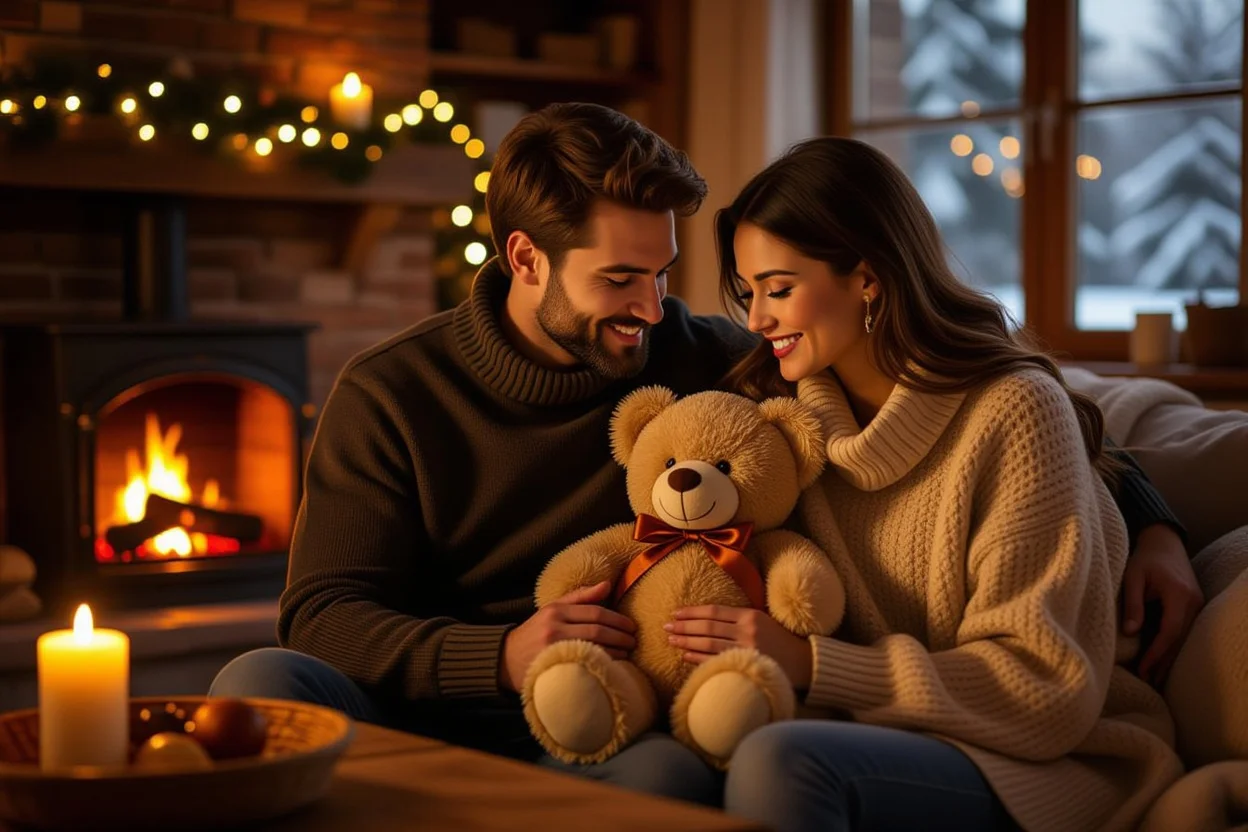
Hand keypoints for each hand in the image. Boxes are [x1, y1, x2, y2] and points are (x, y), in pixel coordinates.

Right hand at [498, 581, 635, 692]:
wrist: (505, 659)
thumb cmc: (535, 633)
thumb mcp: (552, 609)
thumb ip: (579, 597)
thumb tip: (607, 584)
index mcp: (556, 611)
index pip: (595, 612)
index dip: (618, 620)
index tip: (631, 627)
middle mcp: (553, 628)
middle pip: (597, 630)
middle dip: (621, 636)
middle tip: (634, 642)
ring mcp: (553, 649)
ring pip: (594, 648)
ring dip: (617, 652)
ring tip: (627, 653)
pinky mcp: (552, 668)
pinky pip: (584, 665)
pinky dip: (602, 665)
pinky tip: (613, 667)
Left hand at [666, 605, 812, 689]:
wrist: (803, 661)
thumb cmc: (778, 640)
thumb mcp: (760, 620)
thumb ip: (736, 618)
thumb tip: (704, 619)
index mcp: (749, 615)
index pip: (713, 611)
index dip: (692, 612)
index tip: (675, 614)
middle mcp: (747, 630)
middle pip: (707, 626)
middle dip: (684, 627)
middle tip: (666, 627)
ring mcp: (747, 649)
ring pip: (708, 644)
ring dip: (687, 642)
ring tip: (671, 641)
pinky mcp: (746, 665)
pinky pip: (716, 661)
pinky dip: (698, 658)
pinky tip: (685, 656)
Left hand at [1121, 524, 1203, 685]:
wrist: (1164, 541)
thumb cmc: (1144, 558)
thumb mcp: (1133, 577)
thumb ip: (1132, 603)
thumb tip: (1130, 632)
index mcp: (1179, 594)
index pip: (1170, 631)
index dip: (1157, 653)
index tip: (1143, 669)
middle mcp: (1194, 602)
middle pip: (1179, 640)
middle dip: (1163, 662)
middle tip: (1147, 682)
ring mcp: (1197, 605)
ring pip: (1184, 638)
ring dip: (1169, 658)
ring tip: (1154, 678)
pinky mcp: (1194, 606)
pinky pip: (1184, 631)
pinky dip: (1173, 646)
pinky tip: (1163, 660)